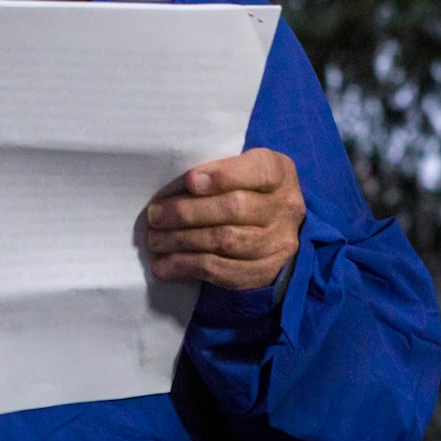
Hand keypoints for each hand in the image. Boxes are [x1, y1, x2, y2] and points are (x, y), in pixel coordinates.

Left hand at [144, 149, 304, 290]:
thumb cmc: (246, 189)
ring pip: (225, 241)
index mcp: (279, 172)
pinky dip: (187, 267)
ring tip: (154, 240)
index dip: (223, 175)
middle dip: (188, 212)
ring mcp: (278, 243)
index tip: (190, 181)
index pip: (258, 170)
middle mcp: (285, 208)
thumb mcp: (242, 167)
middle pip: (235, 208)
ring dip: (182, 241)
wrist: (274, 228)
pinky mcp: (263, 272)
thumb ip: (217, 169)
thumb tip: (174, 186)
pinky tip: (164, 266)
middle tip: (155, 216)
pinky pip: (222, 272)